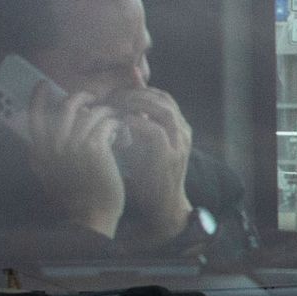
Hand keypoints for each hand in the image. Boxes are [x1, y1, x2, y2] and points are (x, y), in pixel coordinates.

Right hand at [25, 84, 124, 238]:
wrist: (90, 217)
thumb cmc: (75, 197)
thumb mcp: (49, 174)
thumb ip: (44, 153)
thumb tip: (46, 130)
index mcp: (39, 151)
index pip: (33, 116)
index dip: (38, 98)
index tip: (44, 85)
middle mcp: (53, 145)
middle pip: (66, 107)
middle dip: (82, 98)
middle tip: (93, 99)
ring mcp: (73, 145)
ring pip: (91, 113)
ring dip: (106, 113)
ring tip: (114, 119)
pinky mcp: (95, 147)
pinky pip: (107, 122)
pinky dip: (116, 123)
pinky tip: (122, 131)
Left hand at [109, 88, 194, 247]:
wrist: (163, 204)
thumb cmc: (149, 175)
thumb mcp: (143, 144)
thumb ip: (136, 125)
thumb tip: (117, 105)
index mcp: (179, 126)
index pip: (162, 96)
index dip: (139, 90)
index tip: (116, 93)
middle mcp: (183, 131)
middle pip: (163, 98)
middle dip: (135, 94)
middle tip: (113, 96)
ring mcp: (180, 143)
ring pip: (162, 109)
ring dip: (136, 104)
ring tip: (116, 106)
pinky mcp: (170, 156)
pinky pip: (155, 130)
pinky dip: (137, 123)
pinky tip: (121, 122)